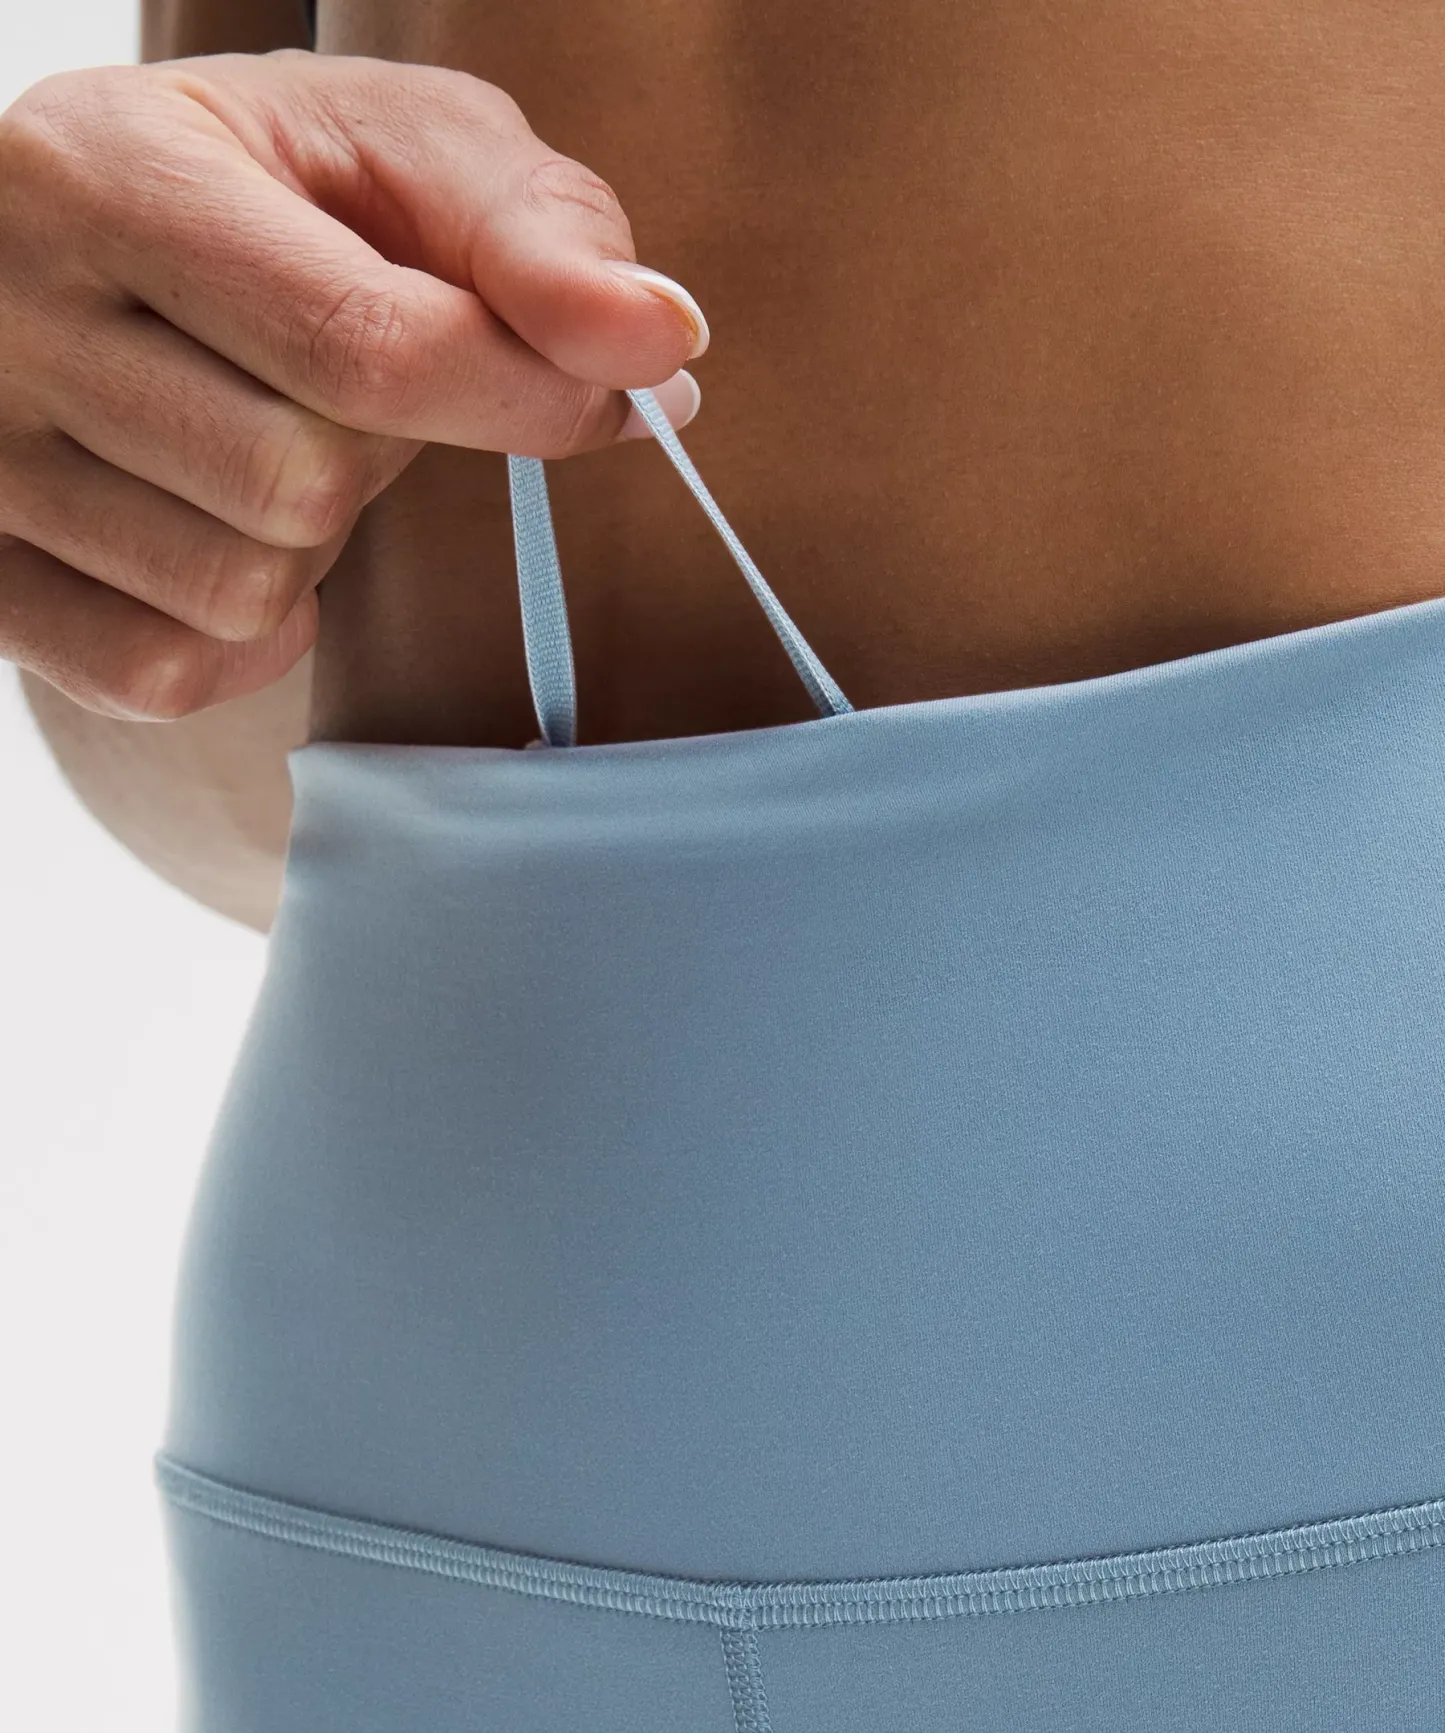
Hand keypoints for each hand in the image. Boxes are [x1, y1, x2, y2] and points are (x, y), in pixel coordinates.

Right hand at [0, 49, 705, 718]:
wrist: (67, 246)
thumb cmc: (265, 192)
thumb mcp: (393, 148)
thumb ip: (533, 228)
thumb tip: (664, 343)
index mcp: (111, 173)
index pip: (366, 347)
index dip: (525, 399)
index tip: (611, 399)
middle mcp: (10, 317)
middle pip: (301, 487)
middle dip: (385, 456)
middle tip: (354, 391)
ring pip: (238, 593)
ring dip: (308, 547)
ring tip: (270, 446)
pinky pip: (165, 675)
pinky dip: (239, 637)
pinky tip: (225, 536)